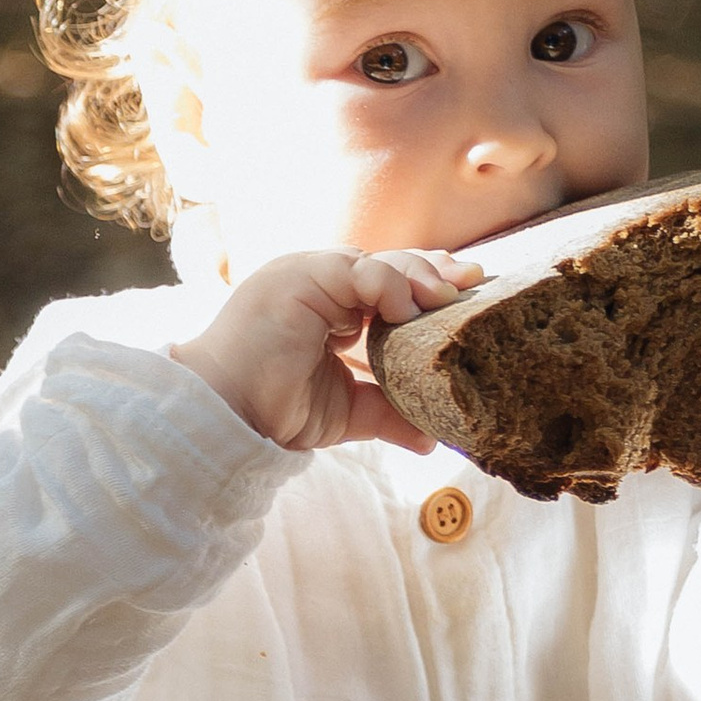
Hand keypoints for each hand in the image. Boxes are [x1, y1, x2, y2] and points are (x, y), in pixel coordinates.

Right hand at [171, 247, 478, 454]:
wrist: (228, 414)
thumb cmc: (272, 409)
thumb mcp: (347, 410)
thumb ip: (388, 412)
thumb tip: (432, 438)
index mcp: (330, 306)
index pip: (388, 286)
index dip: (427, 289)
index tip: (465, 298)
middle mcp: (320, 283)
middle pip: (390, 265)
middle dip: (434, 271)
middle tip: (472, 281)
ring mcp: (309, 274)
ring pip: (380, 261)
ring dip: (419, 277)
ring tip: (446, 299)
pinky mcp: (302, 275)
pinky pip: (360, 269)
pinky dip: (391, 285)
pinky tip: (409, 309)